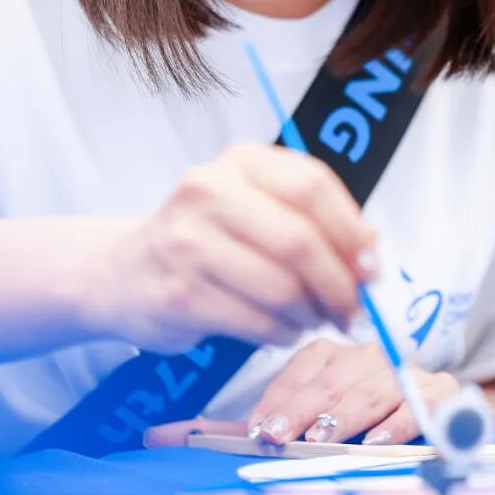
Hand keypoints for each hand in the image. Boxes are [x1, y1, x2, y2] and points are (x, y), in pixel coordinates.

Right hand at [91, 144, 376, 355]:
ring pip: (282, 288)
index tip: (372, 266)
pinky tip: (281, 330)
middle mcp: (209, 190)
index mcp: (241, 160)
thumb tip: (371, 251)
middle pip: (300, 241)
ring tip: (313, 320)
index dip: (352, 230)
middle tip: (353, 310)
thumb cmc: (205, 238)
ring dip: (311, 314)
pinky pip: (256, 322)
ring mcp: (189, 241)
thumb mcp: (255, 207)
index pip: (312, 185)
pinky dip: (282, 334)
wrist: (122, 272)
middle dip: (339, 284)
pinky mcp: (180, 293)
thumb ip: (311, 219)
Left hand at [143, 337, 460, 447]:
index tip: (261, 431)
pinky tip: (378, 441)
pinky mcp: (442, 391)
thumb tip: (151, 437)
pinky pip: (420, 401)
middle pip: (330, 379)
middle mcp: (363, 357)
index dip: (279, 400)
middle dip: (303, 411)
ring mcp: (403, 372)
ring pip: (371, 387)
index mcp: (326, 357)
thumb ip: (227, 433)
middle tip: (280, 438)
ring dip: (345, 415)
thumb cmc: (348, 429)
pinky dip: (399, 421)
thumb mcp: (286, 428)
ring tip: (322, 438)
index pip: (300, 370)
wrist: (434, 425)